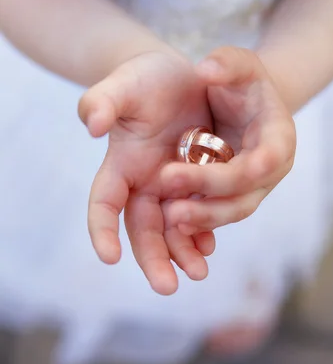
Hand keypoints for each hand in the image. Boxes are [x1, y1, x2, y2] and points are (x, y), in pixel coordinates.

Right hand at [78, 50, 213, 295]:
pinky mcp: (195, 182)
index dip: (101, 229)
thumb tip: (91, 124)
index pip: (104, 203)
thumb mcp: (124, 82)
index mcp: (120, 163)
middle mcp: (143, 181)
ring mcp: (169, 185)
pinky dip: (202, 231)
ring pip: (171, 228)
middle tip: (167, 287)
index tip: (108, 257)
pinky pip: (197, 214)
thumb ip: (103, 100)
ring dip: (182, 251)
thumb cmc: (145, 77)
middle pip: (141, 228)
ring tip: (198, 272)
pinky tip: (210, 245)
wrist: (178, 76)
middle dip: (152, 258)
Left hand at [160, 47, 295, 233]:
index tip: (213, 169)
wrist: (241, 102)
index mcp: (279, 136)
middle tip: (170, 185)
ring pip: (231, 211)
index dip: (244, 170)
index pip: (267, 159)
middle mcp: (270, 169)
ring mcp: (252, 187)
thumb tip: (206, 69)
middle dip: (211, 196)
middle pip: (246, 193)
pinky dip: (197, 220)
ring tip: (170, 216)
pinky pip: (216, 214)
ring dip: (203, 217)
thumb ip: (226, 62)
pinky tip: (170, 221)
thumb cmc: (241, 79)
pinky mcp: (231, 196)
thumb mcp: (238, 62)